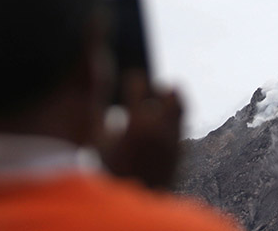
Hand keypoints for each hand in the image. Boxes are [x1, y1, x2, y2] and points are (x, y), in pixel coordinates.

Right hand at [99, 71, 183, 189]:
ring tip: (163, 95)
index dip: (134, 79)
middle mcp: (159, 127)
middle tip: (149, 88)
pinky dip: (175, 113)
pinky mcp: (181, 148)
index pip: (139, 85)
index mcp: (136, 122)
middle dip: (156, 87)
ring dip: (172, 96)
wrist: (132, 199)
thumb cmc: (109, 171)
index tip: (131, 78)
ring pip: (181, 104)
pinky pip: (182, 121)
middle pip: (167, 91)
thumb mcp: (97, 142)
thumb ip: (97, 114)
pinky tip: (164, 115)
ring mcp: (173, 137)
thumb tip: (96, 93)